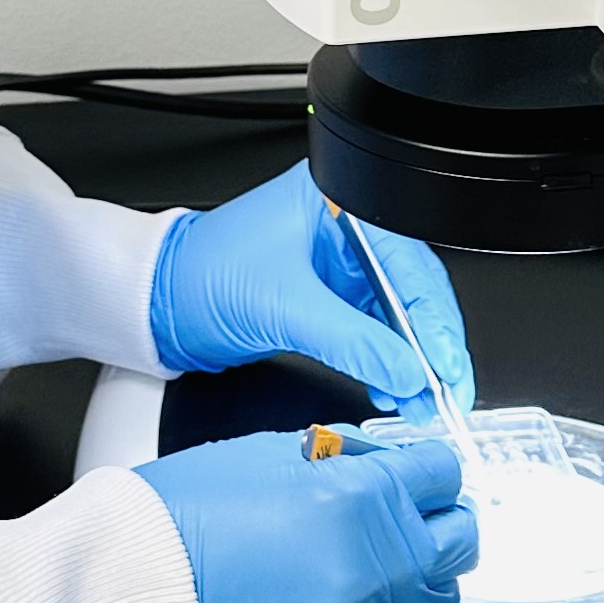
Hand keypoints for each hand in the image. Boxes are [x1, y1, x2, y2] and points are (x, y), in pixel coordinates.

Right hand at [138, 428, 475, 602]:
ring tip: (374, 560)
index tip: (416, 475)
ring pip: (442, 594)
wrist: (140, 586)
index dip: (428, 469)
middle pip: (461, 535)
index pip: (443, 473)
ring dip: (419, 571)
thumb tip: (388, 462)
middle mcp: (376, 561)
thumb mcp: (272, 451)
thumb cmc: (188, 515)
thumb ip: (346, 456)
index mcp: (360, 496)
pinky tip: (354, 600)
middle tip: (405, 513)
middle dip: (437, 517)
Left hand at [147, 166, 477, 414]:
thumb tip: (406, 373)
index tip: (446, 366)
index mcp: (339, 202)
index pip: (410, 263)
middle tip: (446, 391)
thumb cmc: (201, 275)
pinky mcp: (325, 297)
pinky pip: (370, 330)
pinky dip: (384, 362)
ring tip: (421, 400)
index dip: (434, 320)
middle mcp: (343, 228)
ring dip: (408, 361)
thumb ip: (353, 342)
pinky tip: (393, 388)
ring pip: (394, 315)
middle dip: (428, 346)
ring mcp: (336, 263)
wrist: (157, 303)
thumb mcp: (286, 308)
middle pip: (410, 289)